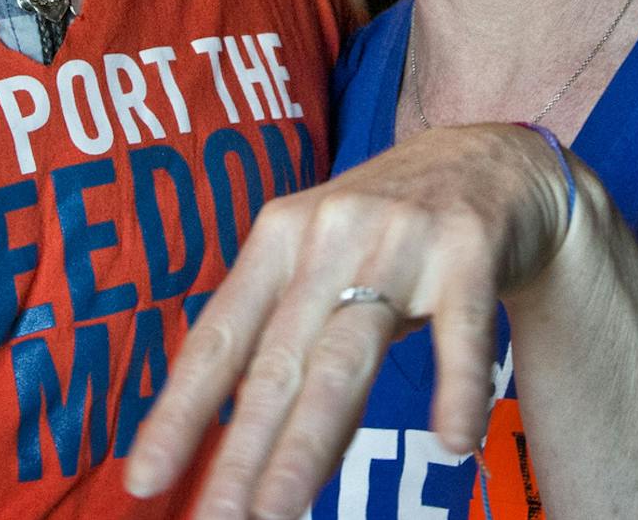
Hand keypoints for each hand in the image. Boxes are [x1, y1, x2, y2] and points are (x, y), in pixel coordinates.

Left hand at [123, 123, 570, 519]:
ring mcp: (399, 238)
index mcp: (278, 238)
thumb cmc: (390, 227)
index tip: (145, 478)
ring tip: (281, 508)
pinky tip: (453, 442)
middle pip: (278, 360)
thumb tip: (260, 456)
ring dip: (312, 438)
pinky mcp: (469, 246)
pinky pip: (461, 326)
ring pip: (347, 352)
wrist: (492, 154)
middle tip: (216, 519)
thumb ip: (297, 347)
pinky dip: (456, 385)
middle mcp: (329, 233)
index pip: (218, 337)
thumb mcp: (326, 263)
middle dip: (243, 449)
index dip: (181, 410)